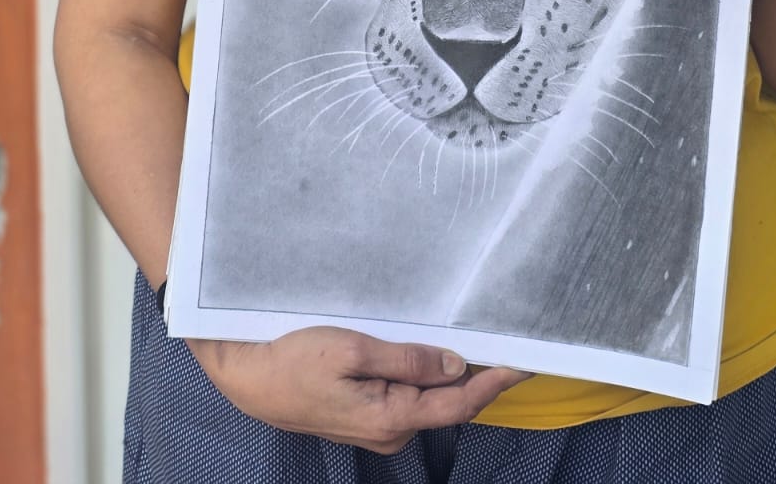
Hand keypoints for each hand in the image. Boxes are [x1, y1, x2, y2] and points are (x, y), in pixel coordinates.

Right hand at [189, 327, 527, 453]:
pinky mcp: (366, 418)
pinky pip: (408, 400)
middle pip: (449, 404)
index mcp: (391, 417)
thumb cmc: (294, 359)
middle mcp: (390, 432)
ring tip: (477, 344)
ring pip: (429, 402)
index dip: (495, 382)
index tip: (526, 362)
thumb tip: (458, 366)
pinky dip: (427, 380)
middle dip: (480, 378)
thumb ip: (409, 360)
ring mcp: (378, 429)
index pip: (459, 402)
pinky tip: (432, 357)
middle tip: (508, 344)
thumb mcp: (353, 350)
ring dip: (452, 377)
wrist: (249, 377)